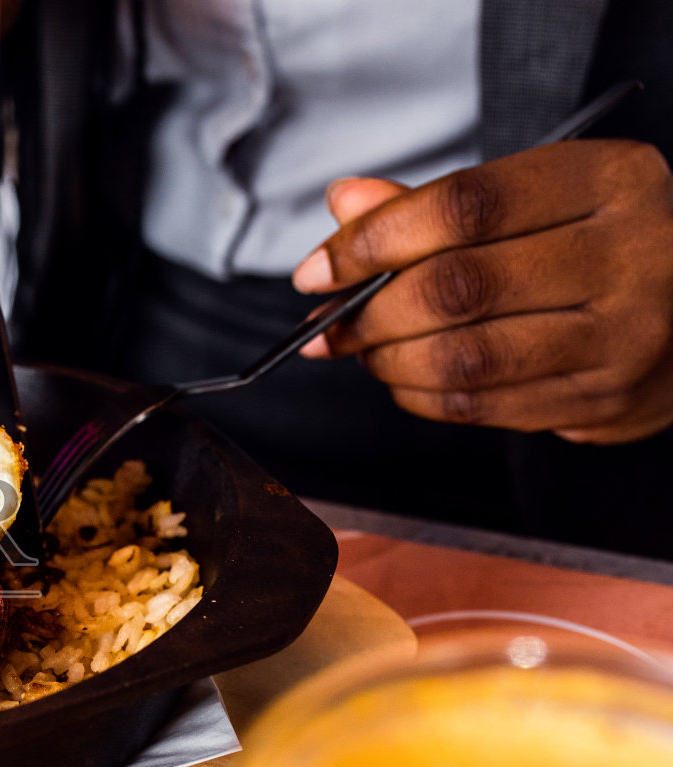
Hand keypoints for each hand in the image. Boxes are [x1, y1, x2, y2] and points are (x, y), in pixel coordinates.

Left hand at [293, 142, 672, 442]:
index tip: (317, 269)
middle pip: (457, 288)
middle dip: (368, 312)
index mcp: (609, 180)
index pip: (465, 207)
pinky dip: (419, 396)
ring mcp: (624, 335)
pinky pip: (482, 407)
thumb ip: (436, 204)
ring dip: (387, 360)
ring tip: (363, 348)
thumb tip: (343, 203)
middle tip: (328, 323)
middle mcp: (629, 255)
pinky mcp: (605, 398)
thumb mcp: (537, 196)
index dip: (372, 240)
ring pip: (464, 358)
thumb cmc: (593, 240)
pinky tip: (404, 377)